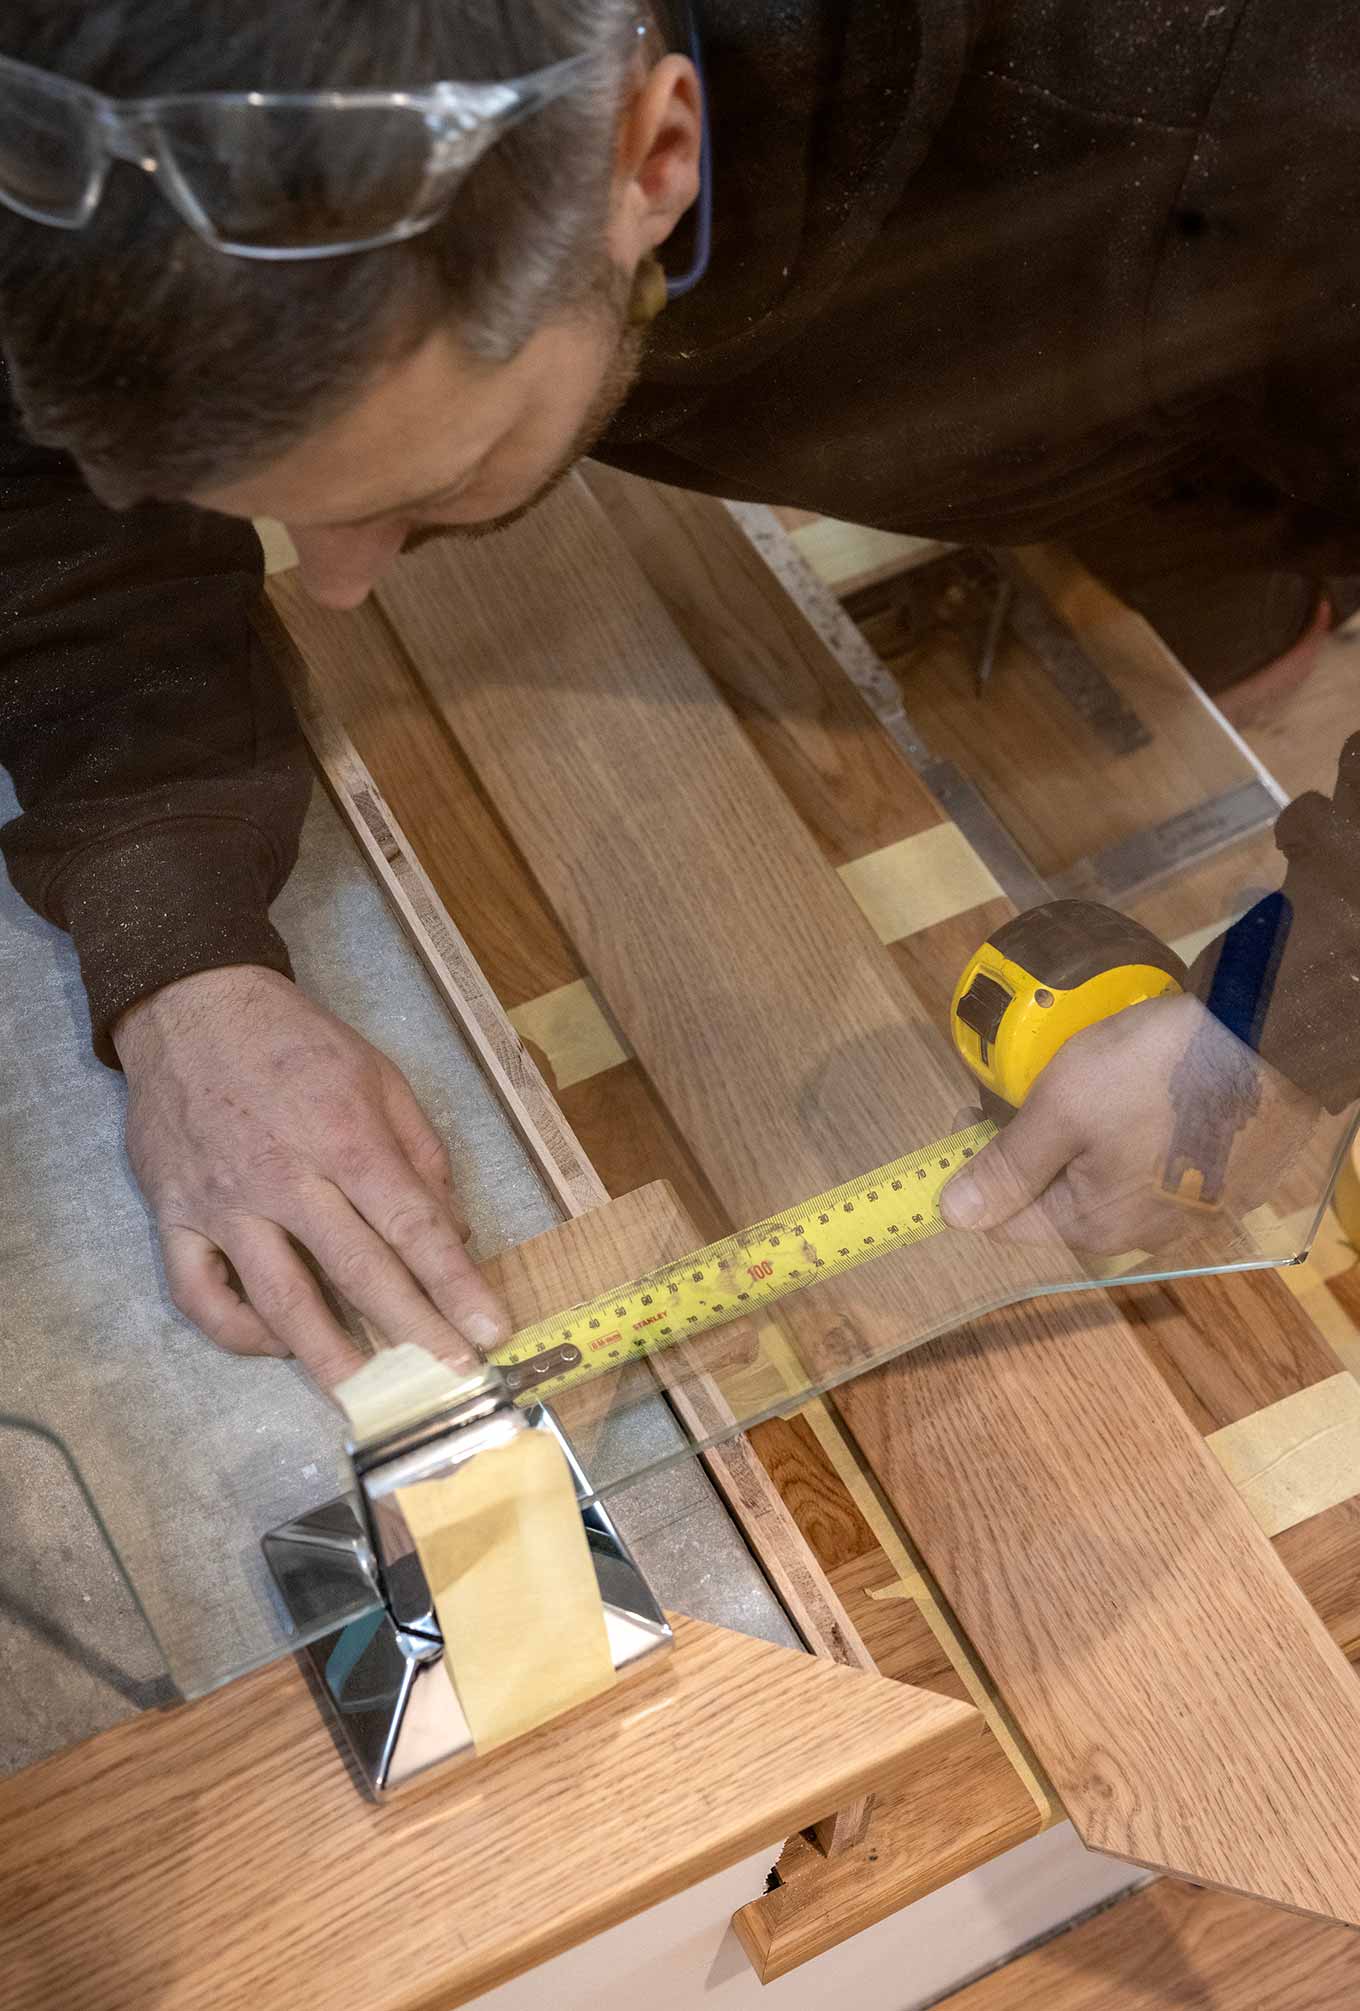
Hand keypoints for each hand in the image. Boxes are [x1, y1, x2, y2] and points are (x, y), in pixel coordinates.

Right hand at [114, 965, 509, 1390]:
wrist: (192, 1006)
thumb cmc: (297, 1042)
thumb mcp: (380, 1076)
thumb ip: (422, 1155)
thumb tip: (456, 1230)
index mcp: (346, 1137)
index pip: (414, 1227)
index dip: (456, 1285)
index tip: (491, 1332)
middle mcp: (286, 1177)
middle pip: (358, 1272)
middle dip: (413, 1333)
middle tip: (451, 1379)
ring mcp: (224, 1202)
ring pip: (278, 1299)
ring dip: (327, 1357)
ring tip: (367, 1396)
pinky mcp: (174, 1215)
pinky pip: (200, 1294)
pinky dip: (238, 1331)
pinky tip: (275, 1344)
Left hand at [939, 991, 1318, 1255]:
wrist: (1270, 1039)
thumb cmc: (1156, 1071)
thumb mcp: (1063, 1107)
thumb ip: (1008, 1166)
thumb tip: (953, 1217)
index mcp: (1092, 1226)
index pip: (1006, 1222)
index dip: (979, 1170)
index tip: (976, 1112)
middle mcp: (1141, 1234)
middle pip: (1059, 1201)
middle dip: (1036, 1151)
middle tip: (1037, 1086)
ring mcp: (1190, 1212)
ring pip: (1109, 1181)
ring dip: (1088, 1142)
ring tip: (1095, 1084)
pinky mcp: (1224, 1181)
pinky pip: (1157, 1167)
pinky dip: (1137, 1135)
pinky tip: (1145, 1094)